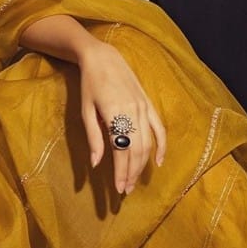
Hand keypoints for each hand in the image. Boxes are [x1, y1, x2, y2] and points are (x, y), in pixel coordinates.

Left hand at [77, 38, 166, 194]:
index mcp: (115, 114)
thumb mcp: (85, 110)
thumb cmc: (89, 84)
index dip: (121, 172)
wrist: (102, 57)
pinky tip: (158, 162)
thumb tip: (96, 164)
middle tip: (124, 190)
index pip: (121, 151)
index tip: (118, 189)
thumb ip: (93, 137)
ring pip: (147, 143)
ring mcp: (143, 108)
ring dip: (142, 165)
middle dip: (131, 173)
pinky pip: (159, 128)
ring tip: (134, 181)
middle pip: (136, 150)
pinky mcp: (148, 104)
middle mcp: (133, 112)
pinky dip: (161, 146)